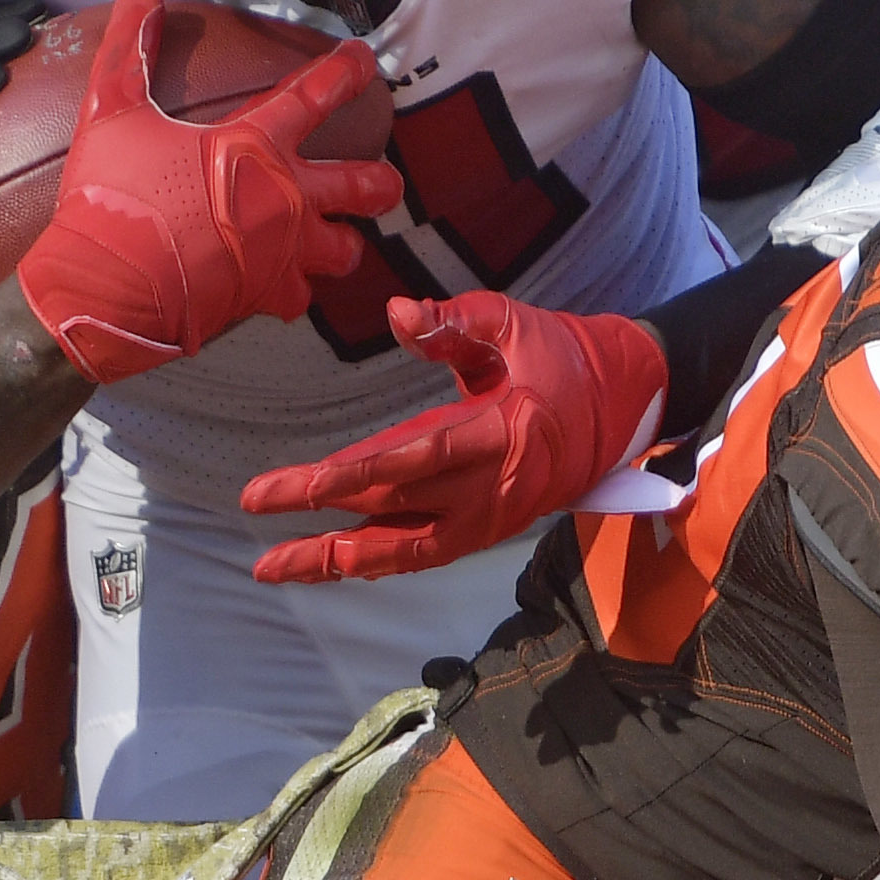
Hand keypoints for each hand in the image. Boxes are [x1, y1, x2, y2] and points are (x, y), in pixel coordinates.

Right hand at [15, 0, 408, 382]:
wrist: (107, 289)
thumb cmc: (114, 198)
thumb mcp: (113, 113)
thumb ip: (129, 49)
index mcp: (253, 146)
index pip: (314, 95)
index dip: (345, 72)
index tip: (366, 60)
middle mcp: (284, 198)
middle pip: (363, 187)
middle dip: (380, 180)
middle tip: (383, 178)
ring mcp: (280, 253)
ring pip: (344, 252)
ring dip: (342, 243)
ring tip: (336, 240)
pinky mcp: (264, 296)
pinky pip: (297, 297)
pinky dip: (292, 290)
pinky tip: (282, 284)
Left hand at [238, 292, 666, 583]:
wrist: (625, 406)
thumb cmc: (563, 357)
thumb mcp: (515, 323)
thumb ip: (454, 323)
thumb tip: (396, 314)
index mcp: (500, 434)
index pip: (418, 460)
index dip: (359, 475)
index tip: (304, 482)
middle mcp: (491, 489)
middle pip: (395, 509)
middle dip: (321, 514)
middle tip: (254, 503)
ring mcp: (489, 518)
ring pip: (403, 550)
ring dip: (336, 560)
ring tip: (272, 565)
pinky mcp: (485, 530)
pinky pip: (422, 552)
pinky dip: (374, 560)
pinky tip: (326, 562)